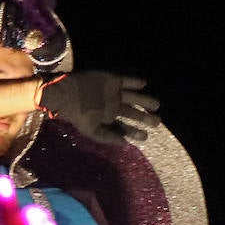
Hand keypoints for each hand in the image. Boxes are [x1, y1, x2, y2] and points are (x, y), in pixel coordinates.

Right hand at [37, 72, 160, 142]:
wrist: (67, 94)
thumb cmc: (78, 114)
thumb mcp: (92, 130)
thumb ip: (108, 137)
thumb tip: (125, 143)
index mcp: (109, 118)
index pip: (125, 126)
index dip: (135, 132)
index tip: (145, 137)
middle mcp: (114, 106)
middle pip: (133, 112)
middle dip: (145, 118)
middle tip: (157, 122)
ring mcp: (114, 93)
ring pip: (134, 98)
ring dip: (145, 100)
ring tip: (156, 105)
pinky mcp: (113, 81)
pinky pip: (128, 81)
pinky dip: (136, 82)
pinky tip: (143, 85)